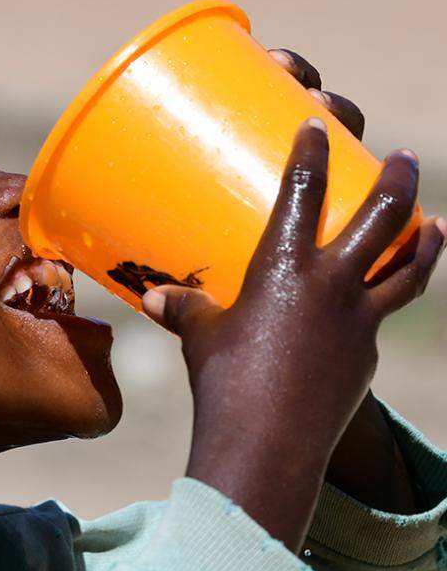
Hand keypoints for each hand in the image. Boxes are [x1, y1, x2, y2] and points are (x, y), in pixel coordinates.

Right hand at [142, 118, 444, 550]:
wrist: (269, 446)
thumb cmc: (224, 382)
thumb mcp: (201, 338)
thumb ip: (186, 310)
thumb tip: (152, 298)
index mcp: (287, 268)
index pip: (306, 192)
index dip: (313, 152)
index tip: (318, 124)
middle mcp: (334, 286)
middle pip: (384, 219)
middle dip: (397, 181)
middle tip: (402, 157)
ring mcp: (359, 322)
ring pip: (408, 269)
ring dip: (426, 240)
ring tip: (436, 222)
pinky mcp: (367, 357)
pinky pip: (384, 317)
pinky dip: (389, 299)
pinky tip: (377, 303)